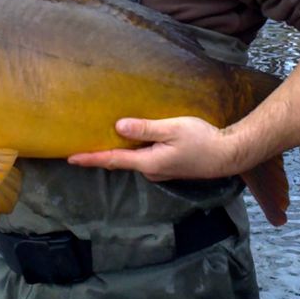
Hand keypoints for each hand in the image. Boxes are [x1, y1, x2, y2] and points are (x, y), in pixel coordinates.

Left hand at [68, 116, 237, 181]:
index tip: (71, 158)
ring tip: (103, 137)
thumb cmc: (202, 140)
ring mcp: (160, 171)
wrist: (228, 155)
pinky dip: (134, 150)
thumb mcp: (172, 129)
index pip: (113, 160)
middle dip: (101, 154)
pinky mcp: (168, 167)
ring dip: (119, 150)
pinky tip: (133, 138)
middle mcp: (151, 171)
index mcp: (148, 163)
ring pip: (133, 160)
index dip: (91, 158)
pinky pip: (145, 158)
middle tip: (81, 144)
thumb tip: (118, 126)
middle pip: (120, 161)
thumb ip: (145, 128)